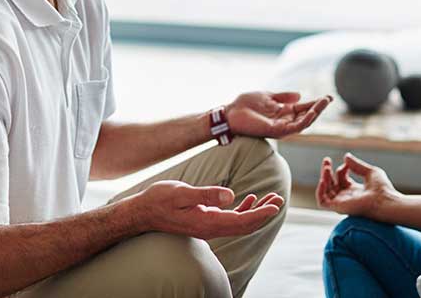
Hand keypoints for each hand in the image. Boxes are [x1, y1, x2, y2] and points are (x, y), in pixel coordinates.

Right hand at [131, 180, 284, 239]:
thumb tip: (231, 195)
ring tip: (270, 199)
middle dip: (264, 214)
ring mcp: (207, 227)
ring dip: (256, 212)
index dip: (261, 214)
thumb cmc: (159, 200)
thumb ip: (206, 194)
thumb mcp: (181, 192)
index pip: (241, 221)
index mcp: (206, 222)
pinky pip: (229, 220)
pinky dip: (242, 211)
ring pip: (239, 223)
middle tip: (279, 199)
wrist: (142, 212)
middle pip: (245, 225)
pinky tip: (248, 200)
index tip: (276, 205)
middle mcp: (210, 228)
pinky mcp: (204, 222)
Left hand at [224, 91, 332, 138]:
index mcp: (283, 112)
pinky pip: (294, 128)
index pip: (303, 108)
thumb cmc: (245, 104)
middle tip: (329, 98)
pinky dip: (304, 121)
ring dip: (315, 113)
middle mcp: (284, 121)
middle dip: (319, 108)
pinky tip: (312, 113)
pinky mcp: (276, 131)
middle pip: (307, 116)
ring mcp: (281, 127)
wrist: (230, 112)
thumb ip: (283, 97)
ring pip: (304, 123)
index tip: (328, 96)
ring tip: (323, 103)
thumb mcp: (267, 96)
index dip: (315, 103)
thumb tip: (299, 94)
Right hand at [315, 153, 398, 217]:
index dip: (341, 169)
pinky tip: (323, 180)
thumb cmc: (383, 189)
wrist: (385, 200)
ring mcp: (342, 203)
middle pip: (331, 184)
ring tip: (326, 168)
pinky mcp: (338, 207)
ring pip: (325, 191)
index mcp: (355, 190)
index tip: (346, 163)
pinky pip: (322, 202)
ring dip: (323, 178)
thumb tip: (346, 156)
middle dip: (327, 171)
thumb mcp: (370, 172)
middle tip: (326, 160)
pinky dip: (320, 191)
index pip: (341, 179)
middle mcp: (347, 197)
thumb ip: (357, 165)